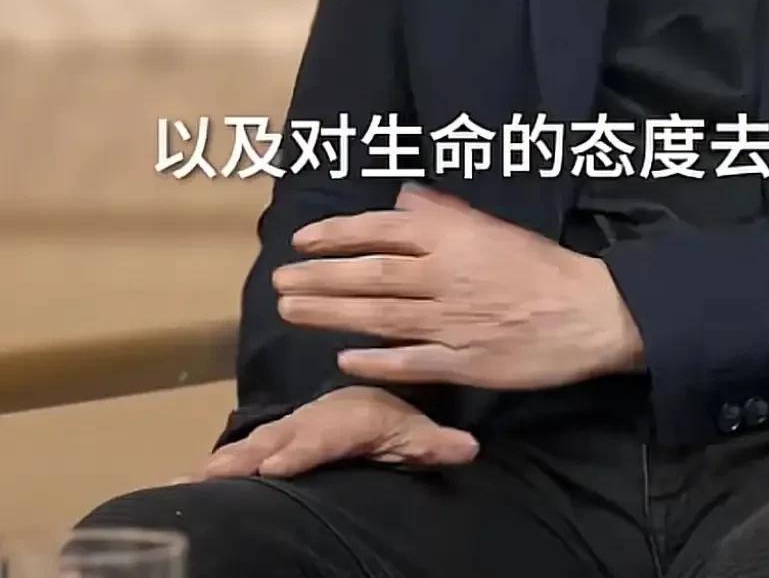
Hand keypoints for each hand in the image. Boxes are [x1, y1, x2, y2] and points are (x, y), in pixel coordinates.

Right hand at [198, 386, 478, 478]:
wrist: (365, 401)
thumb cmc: (392, 420)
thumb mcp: (417, 432)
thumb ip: (436, 443)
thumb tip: (469, 448)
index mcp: (349, 420)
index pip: (323, 436)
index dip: (300, 449)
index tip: (276, 465)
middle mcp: (314, 423)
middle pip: (280, 439)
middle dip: (249, 457)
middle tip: (216, 474)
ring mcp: (291, 431)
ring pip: (257, 443)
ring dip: (226, 461)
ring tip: (191, 480)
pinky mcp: (276, 439)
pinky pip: (245, 450)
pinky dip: (214, 465)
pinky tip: (181, 484)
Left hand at [272, 182, 644, 388]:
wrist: (589, 311)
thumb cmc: (540, 265)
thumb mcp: (494, 227)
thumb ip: (445, 215)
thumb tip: (402, 201)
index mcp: (454, 238)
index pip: (385, 231)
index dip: (340, 235)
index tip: (303, 239)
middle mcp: (445, 276)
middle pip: (372, 275)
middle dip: (320, 277)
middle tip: (279, 281)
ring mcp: (452, 322)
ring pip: (380, 316)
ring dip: (331, 314)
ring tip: (291, 311)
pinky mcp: (464, 363)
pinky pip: (411, 362)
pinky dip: (375, 361)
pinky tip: (343, 360)